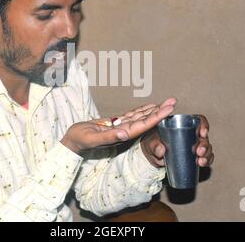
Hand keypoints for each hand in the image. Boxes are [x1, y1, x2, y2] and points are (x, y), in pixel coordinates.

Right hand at [60, 98, 176, 153]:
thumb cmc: (80, 140)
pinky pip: (131, 116)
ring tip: (166, 103)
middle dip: (160, 112)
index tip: (168, 110)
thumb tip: (124, 134)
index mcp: (121, 136)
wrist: (72, 142)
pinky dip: (141, 110)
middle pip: (146, 120)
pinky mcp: (115, 124)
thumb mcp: (92, 139)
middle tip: (173, 102)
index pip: (143, 125)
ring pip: (140, 117)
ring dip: (154, 110)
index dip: (156, 117)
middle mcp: (124, 132)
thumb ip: (108, 137)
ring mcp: (120, 128)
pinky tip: (149, 106)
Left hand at [141, 114, 213, 167]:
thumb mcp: (151, 142)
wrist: (151, 157)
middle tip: (199, 151)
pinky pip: (206, 158)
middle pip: (204, 136)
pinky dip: (207, 161)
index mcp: (182, 125)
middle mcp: (191, 134)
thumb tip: (161, 150)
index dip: (203, 125)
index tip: (202, 133)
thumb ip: (154, 145)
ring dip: (207, 154)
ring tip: (200, 161)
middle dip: (204, 144)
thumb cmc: (152, 144)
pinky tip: (202, 164)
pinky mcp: (194, 157)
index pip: (198, 120)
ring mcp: (193, 146)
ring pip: (207, 148)